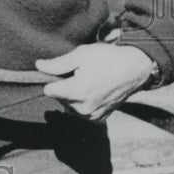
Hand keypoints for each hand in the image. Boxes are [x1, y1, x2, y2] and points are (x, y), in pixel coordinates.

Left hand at [36, 43, 154, 120]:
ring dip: (72, 95)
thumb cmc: (107, 58)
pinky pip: (80, 111)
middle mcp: (84, 108)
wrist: (134, 69)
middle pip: (58, 98)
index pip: (48, 91)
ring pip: (68, 105)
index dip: (51, 79)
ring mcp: (92, 116)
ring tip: (87, 80)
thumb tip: (38, 66)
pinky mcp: (99, 119)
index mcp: (78, 91)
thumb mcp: (81, 54)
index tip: (59, 71)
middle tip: (79, 73)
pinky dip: (82, 102)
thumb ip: (58, 64)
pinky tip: (92, 90)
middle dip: (63, 86)